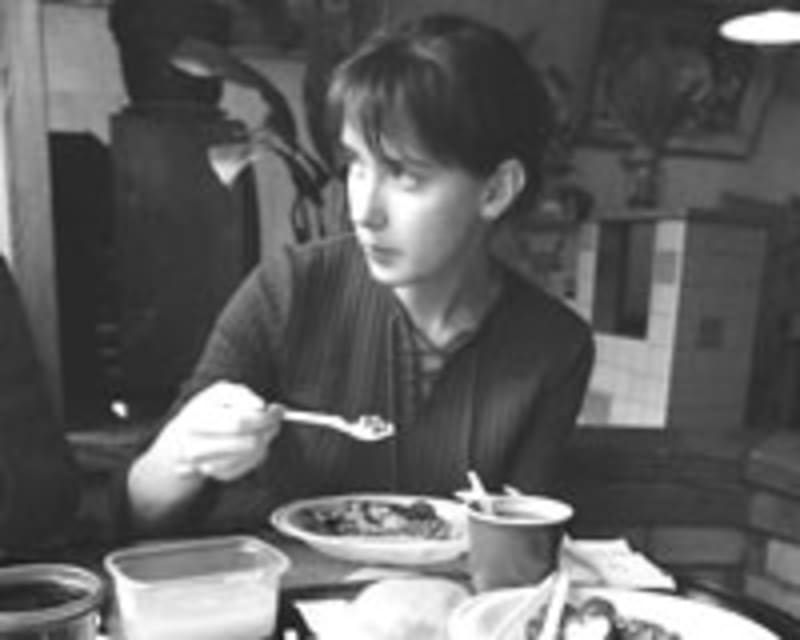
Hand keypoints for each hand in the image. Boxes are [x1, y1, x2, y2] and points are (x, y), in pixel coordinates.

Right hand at [155, 381, 282, 481]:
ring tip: (259, 427)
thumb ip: (241, 395)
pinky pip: (251, 464)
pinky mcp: (220, 475)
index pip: (240, 422)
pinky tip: (251, 440)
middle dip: (269, 428)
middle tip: (274, 418)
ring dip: (265, 439)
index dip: (264, 416)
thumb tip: (260, 406)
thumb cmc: (209, 409)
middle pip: (250, 443)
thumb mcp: (221, 392)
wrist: (185, 436)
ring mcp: (207, 466)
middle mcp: (197, 448)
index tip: (277, 409)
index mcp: (196, 422)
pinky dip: (258, 451)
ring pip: (254, 454)